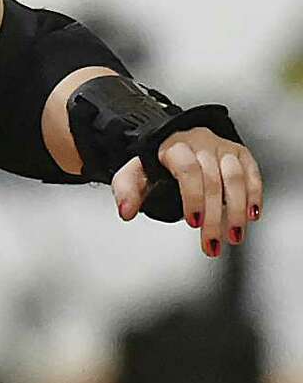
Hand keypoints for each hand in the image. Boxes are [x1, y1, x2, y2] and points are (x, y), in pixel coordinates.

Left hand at [112, 126, 262, 254]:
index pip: (187, 170)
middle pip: (212, 181)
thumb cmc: (156, 161)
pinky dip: (255, 196)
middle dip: (214, 217)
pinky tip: (251, 216)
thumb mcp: (135, 173)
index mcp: (172, 147)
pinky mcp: (239, 153)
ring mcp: (222, 147)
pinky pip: (252, 173)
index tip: (193, 221)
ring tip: (233, 236)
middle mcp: (200, 143)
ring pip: (235, 178)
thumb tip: (126, 211)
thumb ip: (126, 190)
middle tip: (211, 243)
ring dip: (237, 211)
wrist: (172, 139)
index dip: (193, 197)